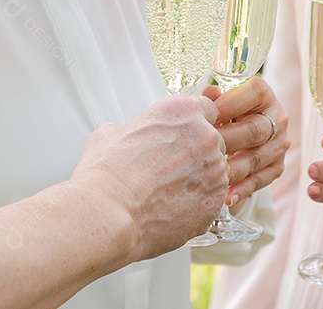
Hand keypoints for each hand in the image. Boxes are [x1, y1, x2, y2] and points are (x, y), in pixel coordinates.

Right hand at [72, 95, 227, 259]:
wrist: (109, 212)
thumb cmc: (107, 175)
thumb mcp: (109, 135)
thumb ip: (126, 129)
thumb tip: (118, 133)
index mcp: (183, 111)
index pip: (207, 109)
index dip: (193, 126)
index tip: (185, 138)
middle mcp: (204, 135)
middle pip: (213, 141)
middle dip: (196, 154)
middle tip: (170, 170)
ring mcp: (214, 168)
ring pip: (215, 171)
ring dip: (198, 179)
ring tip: (168, 192)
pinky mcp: (215, 199)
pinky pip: (213, 197)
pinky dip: (198, 203)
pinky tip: (174, 207)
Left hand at [204, 76, 289, 207]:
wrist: (243, 132)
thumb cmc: (227, 112)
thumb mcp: (221, 101)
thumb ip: (215, 99)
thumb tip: (208, 94)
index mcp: (263, 94)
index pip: (252, 93)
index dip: (228, 104)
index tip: (205, 116)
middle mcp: (277, 117)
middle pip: (255, 130)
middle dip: (227, 141)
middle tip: (202, 150)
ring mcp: (280, 144)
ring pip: (257, 158)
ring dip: (233, 170)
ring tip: (212, 177)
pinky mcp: (277, 166)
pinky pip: (261, 180)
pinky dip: (242, 189)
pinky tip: (226, 196)